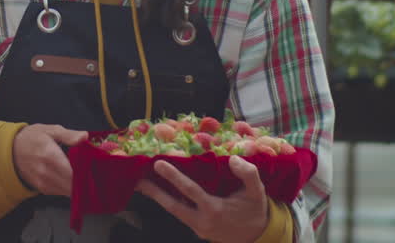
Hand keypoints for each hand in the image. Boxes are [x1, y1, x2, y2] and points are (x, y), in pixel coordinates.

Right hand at [12, 124, 87, 196]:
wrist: (11, 150)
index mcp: (50, 155)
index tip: (93, 168)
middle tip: (91, 173)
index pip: (73, 173)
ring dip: (76, 186)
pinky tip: (70, 179)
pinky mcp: (41, 188)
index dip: (86, 174)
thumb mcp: (50, 130)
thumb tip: (84, 137)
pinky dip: (67, 188)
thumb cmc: (32, 138)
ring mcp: (42, 182)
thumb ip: (69, 135)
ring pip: (67, 191)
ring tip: (81, 175)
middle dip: (84, 181)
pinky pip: (60, 193)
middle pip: (72, 185)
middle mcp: (45, 172)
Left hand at [137, 155, 268, 242]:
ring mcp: (198, 228)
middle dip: (154, 192)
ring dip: (159, 197)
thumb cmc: (255, 210)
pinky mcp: (197, 229)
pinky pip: (181, 213)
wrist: (257, 236)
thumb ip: (248, 173)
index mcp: (214, 210)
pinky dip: (171, 201)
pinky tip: (162, 190)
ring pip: (174, 211)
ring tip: (144, 182)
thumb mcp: (257, 191)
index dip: (173, 177)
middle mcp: (202, 221)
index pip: (189, 191)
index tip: (159, 164)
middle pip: (172, 206)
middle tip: (137, 179)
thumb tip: (232, 159)